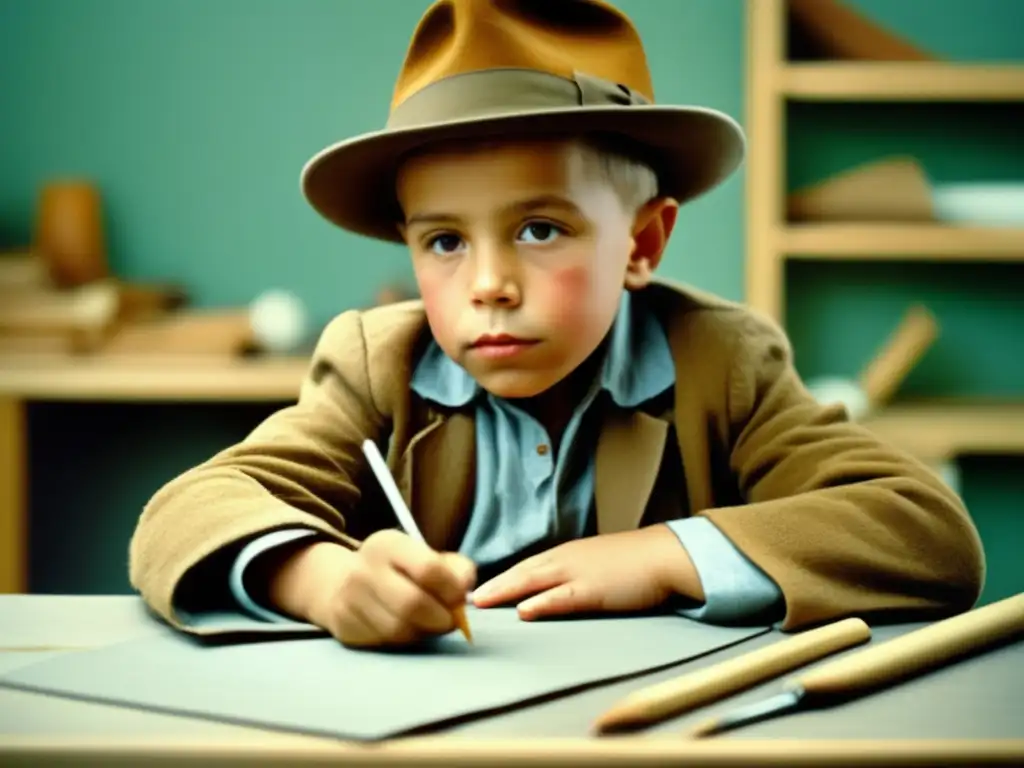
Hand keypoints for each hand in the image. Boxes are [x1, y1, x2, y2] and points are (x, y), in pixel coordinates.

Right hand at [269, 530, 475, 647]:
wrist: (339, 583)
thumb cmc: (396, 570)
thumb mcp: (423, 554)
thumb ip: (454, 568)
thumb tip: (465, 593)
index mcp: (387, 544)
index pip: (428, 569)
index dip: (452, 589)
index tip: (460, 598)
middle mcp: (363, 569)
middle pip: (413, 605)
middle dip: (441, 619)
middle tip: (450, 620)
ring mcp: (349, 600)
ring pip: (400, 630)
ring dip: (424, 633)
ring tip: (430, 624)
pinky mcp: (345, 627)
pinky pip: (385, 643)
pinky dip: (405, 641)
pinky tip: (408, 630)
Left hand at [470, 525, 702, 619]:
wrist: (664, 555)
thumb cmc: (633, 562)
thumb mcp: (595, 563)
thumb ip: (572, 574)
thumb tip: (551, 590)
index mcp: (566, 555)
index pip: (526, 566)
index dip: (500, 578)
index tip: (477, 589)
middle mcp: (566, 560)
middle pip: (522, 572)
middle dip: (493, 585)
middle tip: (465, 598)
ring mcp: (579, 573)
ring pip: (534, 581)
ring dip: (505, 591)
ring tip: (481, 602)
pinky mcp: (595, 590)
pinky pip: (564, 596)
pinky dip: (542, 602)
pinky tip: (524, 610)